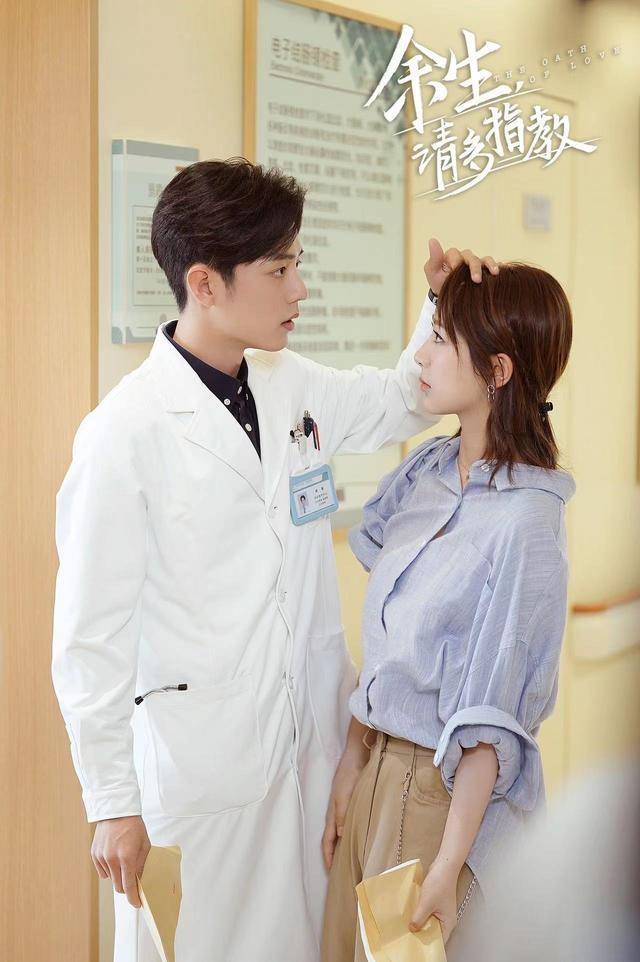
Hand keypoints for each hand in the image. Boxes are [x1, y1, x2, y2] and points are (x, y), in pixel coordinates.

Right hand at [91, 815, 150, 907]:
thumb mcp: (144, 844)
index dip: (134, 898)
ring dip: (117, 876)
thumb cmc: (134, 826)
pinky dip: (109, 869)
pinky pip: (102, 871)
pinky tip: (114, 857)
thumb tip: (139, 881)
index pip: (129, 886)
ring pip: (110, 878)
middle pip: (118, 887)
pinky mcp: (94, 854)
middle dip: (126, 887)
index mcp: (127, 857)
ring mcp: (102, 857)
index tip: (137, 904)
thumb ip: (141, 864)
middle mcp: (112, 859)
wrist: (116, 811)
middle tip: (133, 882)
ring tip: (123, 860)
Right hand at [322, 751, 367, 871]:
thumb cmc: (349, 775)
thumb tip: (339, 836)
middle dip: (336, 856)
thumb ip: (342, 815)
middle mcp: (337, 814)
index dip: (328, 857)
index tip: (332, 874)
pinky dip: (353, 834)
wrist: (357, 756)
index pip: (327, 841)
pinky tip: (362, 837)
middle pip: (333, 840)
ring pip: (342, 833)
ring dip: (345, 846)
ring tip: (354, 859)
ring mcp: (344, 808)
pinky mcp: (353, 803)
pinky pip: (350, 824)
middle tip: (343, 872)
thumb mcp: (345, 796)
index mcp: (332, 815)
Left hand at [409, 859, 459, 944]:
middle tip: (407, 937)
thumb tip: (412, 929)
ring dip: (418, 923)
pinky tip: (409, 914)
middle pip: (432, 932)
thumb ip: (418, 918)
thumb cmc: (439, 883)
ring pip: (428, 922)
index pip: (438, 941)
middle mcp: (445, 919)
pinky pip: (425, 913)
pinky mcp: (434, 903)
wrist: (443, 865)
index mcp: (448, 923)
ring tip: (406, 927)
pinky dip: (418, 914)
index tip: (415, 947)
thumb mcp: (426, 903)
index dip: (427, 945)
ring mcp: (439, 911)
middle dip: (421, 934)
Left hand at [424, 237, 498, 294]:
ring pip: (482, 259)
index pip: (455, 254)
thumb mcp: (432, 272)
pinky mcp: (483, 269)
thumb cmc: (439, 283)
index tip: (455, 270)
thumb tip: (432, 240)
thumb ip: (434, 258)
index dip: (456, 261)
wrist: (449, 297)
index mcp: (451, 256)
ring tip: (494, 272)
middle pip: (470, 257)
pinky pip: (490, 264)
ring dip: (488, 265)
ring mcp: (474, 262)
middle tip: (476, 280)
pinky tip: (498, 271)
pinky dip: (494, 266)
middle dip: (474, 267)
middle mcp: (464, 257)